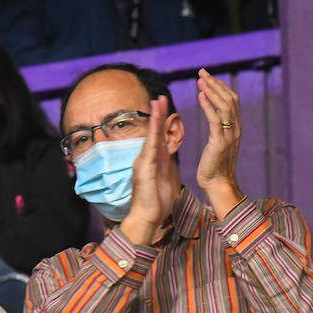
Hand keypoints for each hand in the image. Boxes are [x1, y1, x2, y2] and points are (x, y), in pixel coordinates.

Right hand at [119, 96, 179, 245]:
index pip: (159, 137)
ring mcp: (143, 161)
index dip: (163, 122)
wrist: (146, 216)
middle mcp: (146, 158)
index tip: (168, 108)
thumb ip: (166, 164)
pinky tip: (156, 121)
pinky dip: (153, 132)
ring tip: (158, 101)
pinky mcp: (144, 166)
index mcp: (153, 160)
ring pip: (151, 135)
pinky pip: (150, 146)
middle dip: (157, 114)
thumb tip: (169, 154)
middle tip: (161, 96)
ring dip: (154, 117)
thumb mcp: (164, 178)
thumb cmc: (156, 202)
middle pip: (153, 132)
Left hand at [194, 68, 244, 218]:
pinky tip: (199, 96)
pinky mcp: (220, 143)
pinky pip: (215, 120)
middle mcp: (236, 129)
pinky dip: (208, 106)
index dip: (220, 87)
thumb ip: (218, 129)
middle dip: (215, 83)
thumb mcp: (217, 143)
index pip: (231, 101)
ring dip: (212, 91)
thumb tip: (214, 116)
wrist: (217, 185)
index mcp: (235, 128)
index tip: (208, 77)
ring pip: (224, 106)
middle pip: (230, 99)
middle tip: (202, 72)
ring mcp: (230, 135)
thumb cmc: (213, 167)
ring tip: (200, 80)